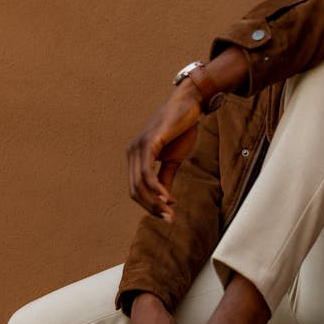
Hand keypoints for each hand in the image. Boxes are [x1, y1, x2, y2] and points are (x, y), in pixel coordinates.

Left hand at [127, 81, 201, 219]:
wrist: (190, 105)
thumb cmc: (181, 129)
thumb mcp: (173, 159)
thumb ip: (166, 178)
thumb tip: (165, 200)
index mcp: (136, 157)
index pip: (136, 189)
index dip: (149, 205)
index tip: (167, 215)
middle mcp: (132, 153)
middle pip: (135, 190)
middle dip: (151, 207)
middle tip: (168, 218)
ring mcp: (138, 147)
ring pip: (140, 184)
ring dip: (155, 202)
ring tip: (169, 211)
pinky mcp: (149, 143)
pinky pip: (147, 172)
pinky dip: (156, 188)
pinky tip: (167, 197)